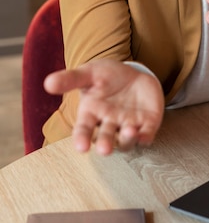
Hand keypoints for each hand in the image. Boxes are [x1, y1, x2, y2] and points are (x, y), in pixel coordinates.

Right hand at [44, 59, 163, 154]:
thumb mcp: (89, 73)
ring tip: (128, 130)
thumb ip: (71, 79)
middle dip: (105, 144)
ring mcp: (128, 124)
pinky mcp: (147, 123)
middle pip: (106, 138)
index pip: (84, 129)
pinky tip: (145, 135)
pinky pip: (147, 134)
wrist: (133, 73)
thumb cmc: (106, 76)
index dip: (81, 139)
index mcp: (92, 113)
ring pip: (127, 140)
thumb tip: (48, 83)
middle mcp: (109, 123)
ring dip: (127, 139)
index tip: (81, 147)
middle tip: (104, 149)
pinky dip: (145, 136)